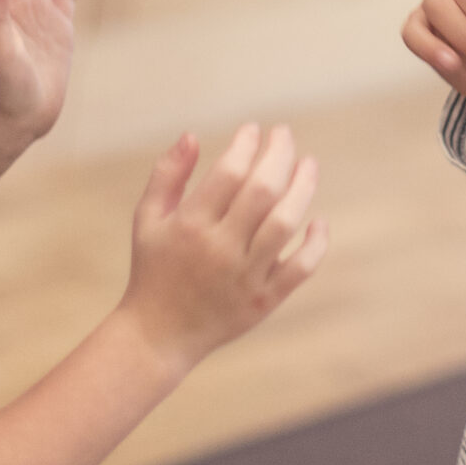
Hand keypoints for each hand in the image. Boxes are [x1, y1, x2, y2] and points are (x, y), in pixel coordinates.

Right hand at [118, 124, 327, 371]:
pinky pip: (300, 268)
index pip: (229, 173)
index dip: (246, 145)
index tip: (254, 129)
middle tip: (285, 134)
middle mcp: (219, 249)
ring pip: (285, 223)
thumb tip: (192, 134)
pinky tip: (318, 221)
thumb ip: (167, 174)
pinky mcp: (264, 301)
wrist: (158, 335)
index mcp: (190, 225)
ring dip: (303, 188)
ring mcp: (245, 276)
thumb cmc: (154, 268)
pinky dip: (315, 244)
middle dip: (279, 154)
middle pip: (263, 191)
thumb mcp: (148, 219)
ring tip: (308, 164)